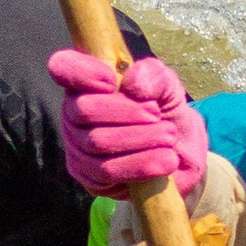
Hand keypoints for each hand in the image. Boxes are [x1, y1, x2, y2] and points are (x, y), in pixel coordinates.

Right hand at [48, 46, 208, 198]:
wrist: (181, 153)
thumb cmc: (164, 111)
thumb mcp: (166, 85)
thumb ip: (153, 75)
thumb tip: (134, 85)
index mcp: (87, 83)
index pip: (63, 67)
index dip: (83, 72)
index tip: (112, 81)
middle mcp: (74, 114)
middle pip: (83, 109)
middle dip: (127, 111)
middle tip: (157, 115)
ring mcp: (78, 148)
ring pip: (97, 142)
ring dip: (141, 138)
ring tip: (169, 137)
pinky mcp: (90, 178)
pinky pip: (106, 172)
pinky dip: (141, 164)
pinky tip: (166, 160)